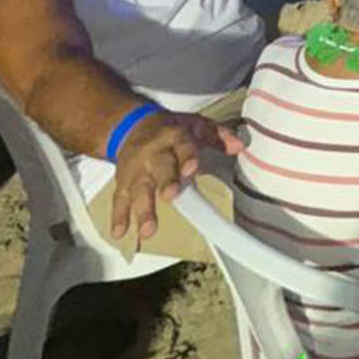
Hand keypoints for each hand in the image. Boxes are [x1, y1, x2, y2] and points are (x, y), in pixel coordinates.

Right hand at [109, 110, 243, 241]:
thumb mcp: (196, 125)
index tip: (191, 170)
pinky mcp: (123, 181)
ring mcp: (136, 169)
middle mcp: (153, 153)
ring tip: (148, 230)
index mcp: (173, 136)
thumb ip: (218, 135)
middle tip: (170, 197)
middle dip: (165, 182)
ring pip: (139, 188)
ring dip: (143, 210)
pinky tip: (120, 233)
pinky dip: (119, 216)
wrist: (130, 125)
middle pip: (160, 168)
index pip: (182, 146)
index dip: (187, 157)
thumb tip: (239, 146)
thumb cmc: (169, 129)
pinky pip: (119, 199)